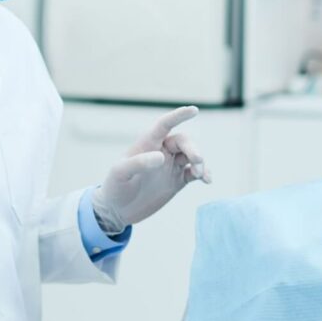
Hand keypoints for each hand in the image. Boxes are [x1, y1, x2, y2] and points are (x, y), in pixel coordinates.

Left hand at [92, 106, 210, 232]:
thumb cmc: (115, 187)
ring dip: (200, 162)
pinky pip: (195, 173)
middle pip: (183, 142)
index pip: (164, 125)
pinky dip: (203, 174)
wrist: (117, 210)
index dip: (178, 116)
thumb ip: (137, 163)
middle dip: (193, 148)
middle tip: (198, 160)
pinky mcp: (177, 181)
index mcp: (147, 144)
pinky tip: (207, 180)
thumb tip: (161, 157)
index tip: (194, 110)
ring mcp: (170, 166)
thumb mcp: (120, 174)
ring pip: (192, 156)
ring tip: (200, 174)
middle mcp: (161, 151)